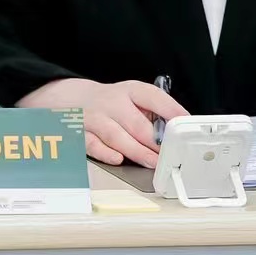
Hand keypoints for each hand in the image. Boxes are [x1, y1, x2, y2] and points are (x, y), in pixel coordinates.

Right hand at [18, 78, 189, 167]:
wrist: (71, 99)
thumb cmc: (110, 103)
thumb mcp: (131, 98)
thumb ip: (152, 112)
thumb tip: (175, 132)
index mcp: (129, 91)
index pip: (152, 96)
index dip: (170, 110)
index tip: (184, 123)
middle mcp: (111, 103)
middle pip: (136, 123)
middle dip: (155, 141)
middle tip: (169, 155)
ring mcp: (94, 118)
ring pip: (116, 136)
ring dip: (137, 152)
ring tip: (153, 163)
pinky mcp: (80, 133)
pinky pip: (93, 144)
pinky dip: (105, 152)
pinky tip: (118, 159)